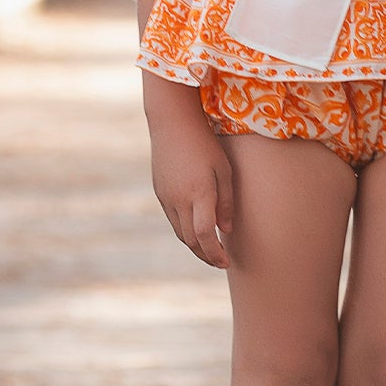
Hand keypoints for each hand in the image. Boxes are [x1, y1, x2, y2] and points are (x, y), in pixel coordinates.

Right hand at [149, 114, 234, 268]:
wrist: (171, 123)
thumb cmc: (205, 144)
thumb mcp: (224, 170)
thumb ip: (225, 202)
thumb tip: (224, 230)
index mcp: (199, 193)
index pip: (204, 235)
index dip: (214, 253)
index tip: (226, 262)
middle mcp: (179, 200)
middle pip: (190, 240)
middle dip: (206, 255)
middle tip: (220, 261)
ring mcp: (166, 198)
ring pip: (180, 232)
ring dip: (195, 245)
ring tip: (210, 249)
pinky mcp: (159, 193)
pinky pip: (173, 220)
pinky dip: (185, 230)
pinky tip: (197, 229)